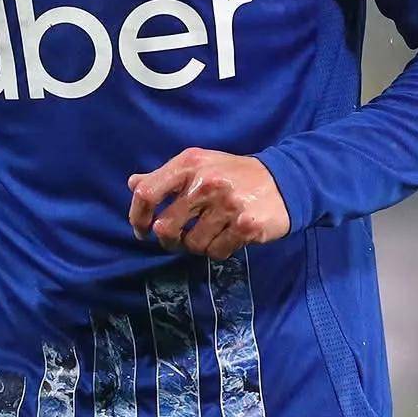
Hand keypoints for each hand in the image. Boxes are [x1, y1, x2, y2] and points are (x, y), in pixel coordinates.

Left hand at [127, 147, 290, 259]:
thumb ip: (165, 176)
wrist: (284, 180)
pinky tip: (227, 237)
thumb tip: (133, 184)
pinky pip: (216, 252)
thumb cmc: (233, 174)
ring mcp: (226, 205)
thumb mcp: (199, 165)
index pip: (147, 193)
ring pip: (192, 244)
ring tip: (209, 233)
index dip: (137, 216)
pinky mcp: (245, 226)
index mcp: (189, 164)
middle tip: (178, 238)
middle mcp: (205, 182)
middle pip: (165, 227)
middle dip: (168, 240)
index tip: (142, 229)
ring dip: (196, 245)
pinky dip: (217, 250)